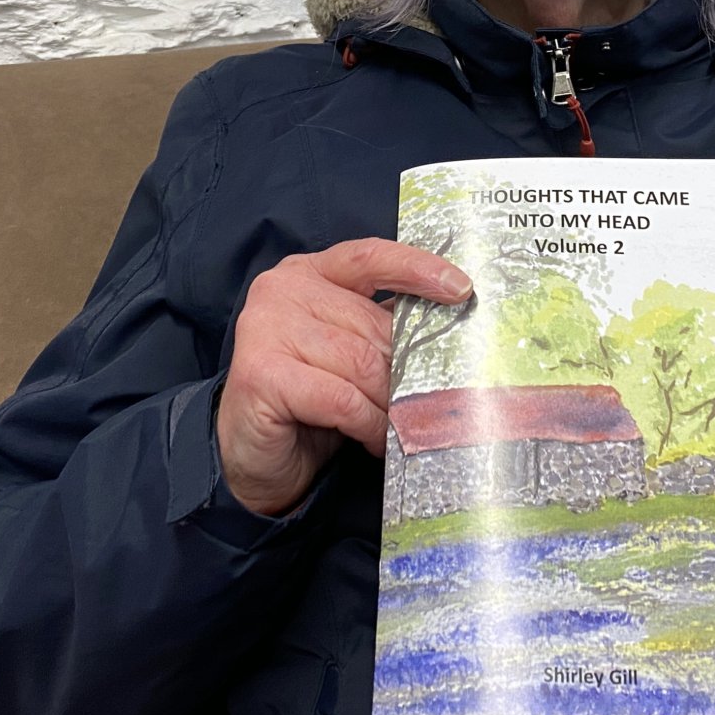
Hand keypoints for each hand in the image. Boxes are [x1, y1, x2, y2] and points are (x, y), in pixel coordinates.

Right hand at [218, 238, 472, 517]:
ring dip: (388, 403)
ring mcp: (265, 328)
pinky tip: (373, 438)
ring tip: (399, 425)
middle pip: (372, 323)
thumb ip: (381, 329)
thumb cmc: (310, 401)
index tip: (462, 289)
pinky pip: (342, 398)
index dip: (417, 269)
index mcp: (308, 272)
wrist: (253, 457)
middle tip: (426, 400)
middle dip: (406, 369)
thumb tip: (449, 329)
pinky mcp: (262, 373)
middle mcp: (282, 290)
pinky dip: (368, 423)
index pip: (369, 257)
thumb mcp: (350, 352)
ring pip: (361, 363)